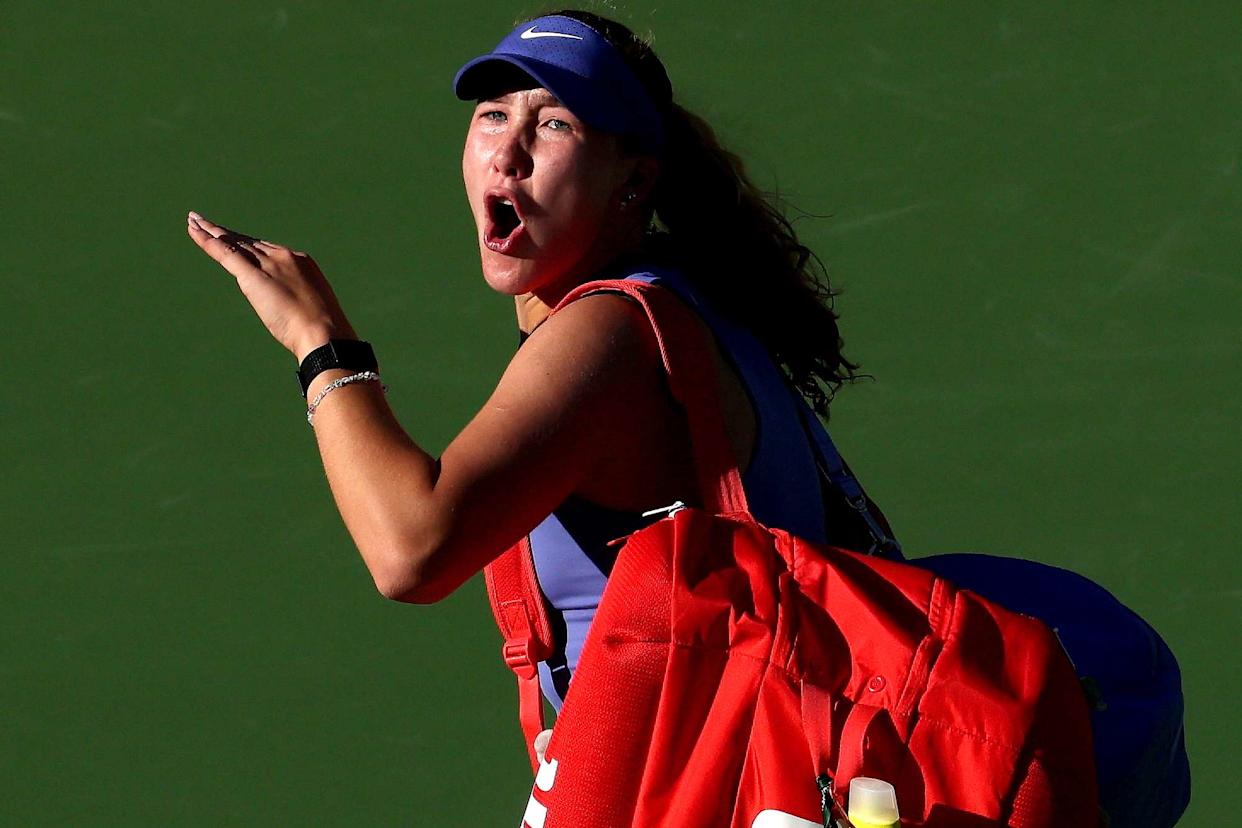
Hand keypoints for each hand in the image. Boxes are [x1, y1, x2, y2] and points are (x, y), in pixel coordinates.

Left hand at [186, 211, 356, 359]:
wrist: (324, 334)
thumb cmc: (323, 331)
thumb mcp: (313, 308)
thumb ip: (298, 300)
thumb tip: (293, 311)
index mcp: (301, 262)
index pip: (266, 250)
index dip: (246, 244)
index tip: (234, 239)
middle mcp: (283, 256)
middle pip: (247, 242)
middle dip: (226, 233)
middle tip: (205, 222)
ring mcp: (268, 264)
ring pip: (233, 243)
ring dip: (211, 232)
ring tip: (194, 222)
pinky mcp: (253, 276)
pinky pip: (225, 253)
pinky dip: (208, 241)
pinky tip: (194, 230)